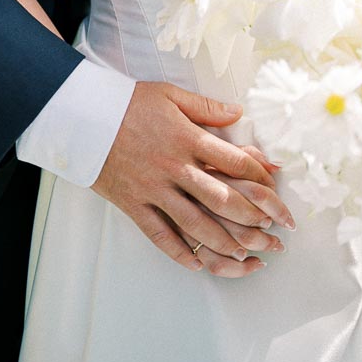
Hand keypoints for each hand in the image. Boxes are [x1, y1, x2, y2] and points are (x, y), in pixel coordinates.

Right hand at [93, 83, 294, 277]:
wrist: (83, 115)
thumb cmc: (128, 102)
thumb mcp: (170, 95)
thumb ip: (206, 107)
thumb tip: (240, 113)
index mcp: (187, 138)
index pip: (235, 163)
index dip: (261, 181)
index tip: (277, 195)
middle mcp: (175, 167)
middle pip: (222, 199)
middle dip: (253, 221)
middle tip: (274, 237)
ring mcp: (154, 189)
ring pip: (195, 224)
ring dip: (224, 243)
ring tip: (247, 256)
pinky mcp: (134, 204)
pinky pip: (159, 235)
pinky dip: (179, 254)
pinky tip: (197, 266)